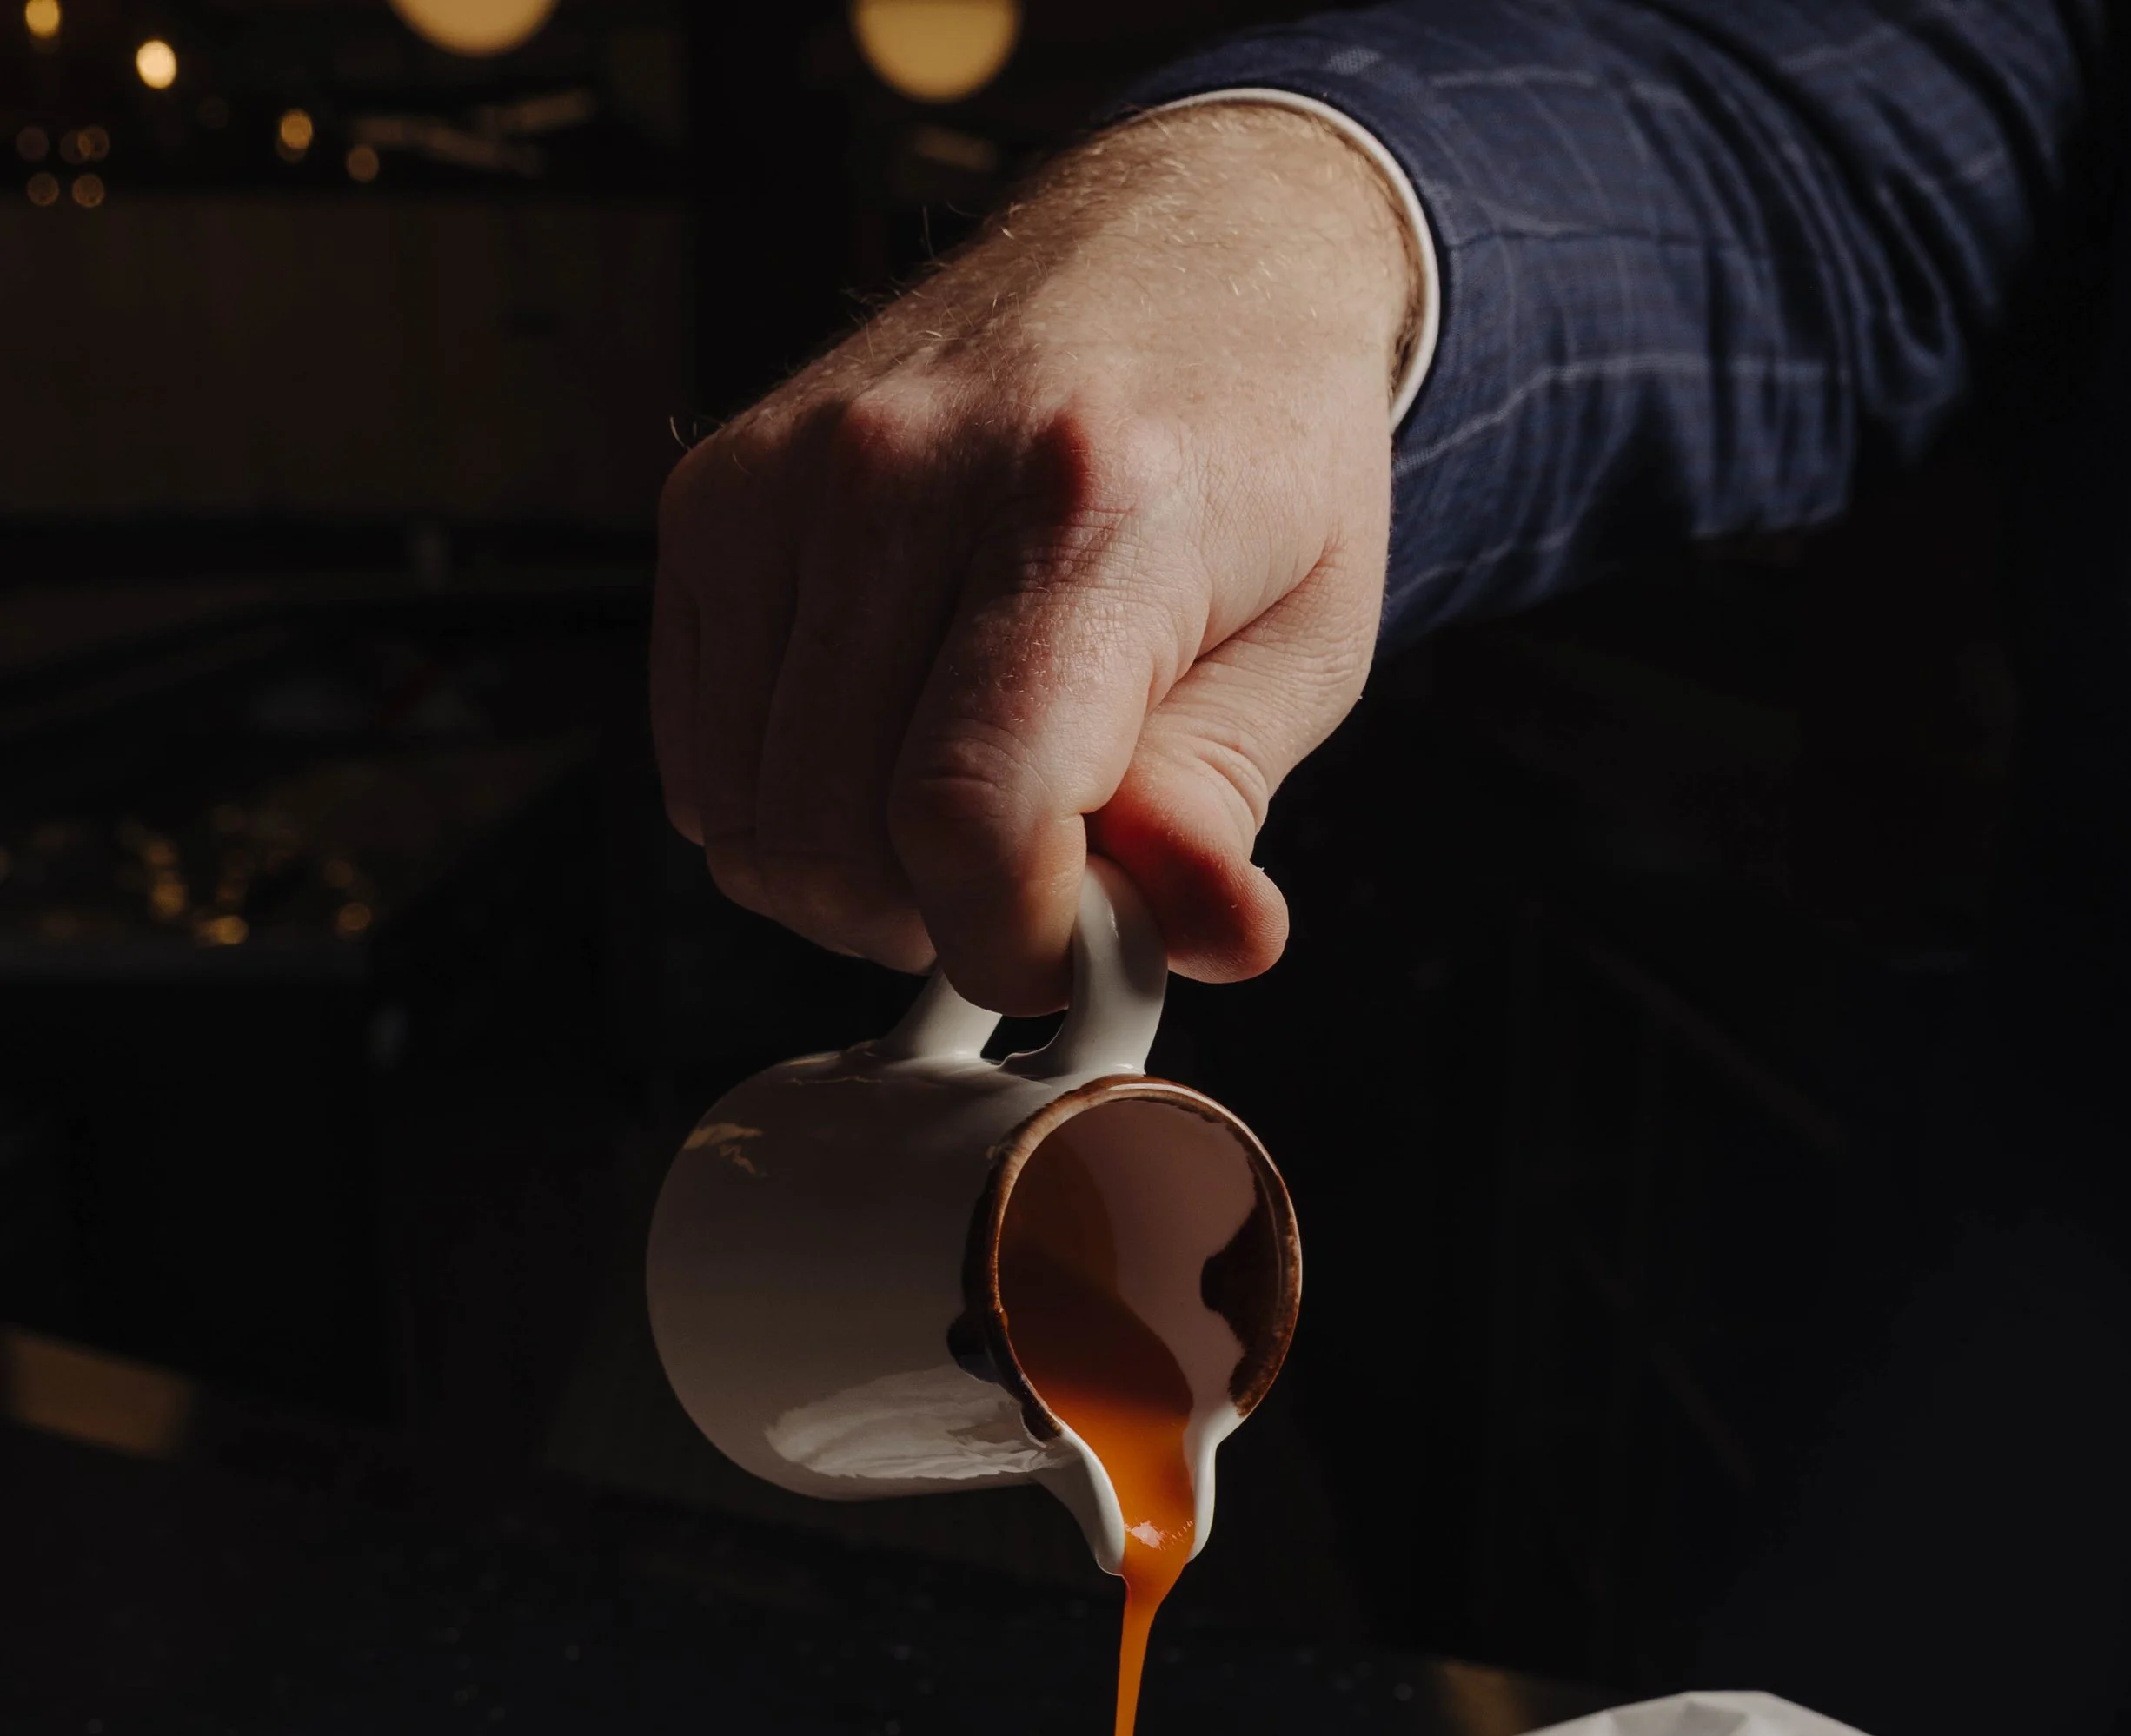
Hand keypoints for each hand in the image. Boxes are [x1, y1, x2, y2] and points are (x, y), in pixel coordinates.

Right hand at [652, 102, 1419, 1011]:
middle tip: (1031, 885)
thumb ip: (1219, 810)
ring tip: (963, 820)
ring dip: (854, 881)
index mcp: (1084, 505)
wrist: (1183, 255)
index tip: (1066, 959)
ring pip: (753, 820)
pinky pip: (703, 761)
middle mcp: (906, 467)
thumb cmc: (1253, 457)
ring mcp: (786, 474)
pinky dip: (784, 810)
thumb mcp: (1302, 646)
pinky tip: (882, 760)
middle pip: (843, 838)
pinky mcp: (710, 496)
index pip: (969, 814)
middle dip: (940, 922)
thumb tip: (1200, 943)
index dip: (1008, 944)